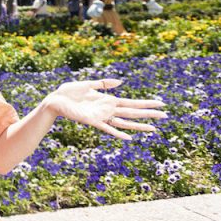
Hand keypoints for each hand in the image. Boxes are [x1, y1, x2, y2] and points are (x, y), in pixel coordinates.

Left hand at [44, 78, 166, 139]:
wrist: (54, 100)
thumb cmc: (69, 93)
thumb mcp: (88, 84)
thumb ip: (104, 84)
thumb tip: (121, 82)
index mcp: (108, 101)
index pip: (131, 103)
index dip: (146, 103)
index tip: (161, 103)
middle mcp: (107, 110)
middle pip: (132, 113)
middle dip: (149, 114)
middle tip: (166, 115)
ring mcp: (101, 117)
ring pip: (124, 123)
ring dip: (139, 126)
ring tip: (154, 129)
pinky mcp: (92, 121)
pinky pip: (108, 129)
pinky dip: (118, 133)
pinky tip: (129, 138)